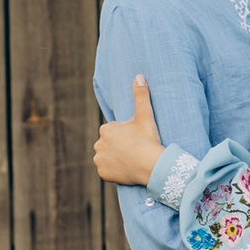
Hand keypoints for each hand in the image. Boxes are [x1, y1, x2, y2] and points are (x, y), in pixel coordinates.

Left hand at [93, 73, 165, 188]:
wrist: (151, 165)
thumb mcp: (145, 116)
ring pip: (107, 157)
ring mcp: (99, 160)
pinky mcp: (102, 173)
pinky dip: (114, 171)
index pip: (114, 131)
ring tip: (130, 159)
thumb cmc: (148, 139)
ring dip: (115, 158)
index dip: (126, 135)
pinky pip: (107, 171)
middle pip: (109, 144)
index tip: (136, 139)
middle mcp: (98, 144)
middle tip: (135, 150)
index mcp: (106, 129)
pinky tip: (125, 169)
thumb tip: (139, 76)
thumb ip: (141, 95)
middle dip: (119, 146)